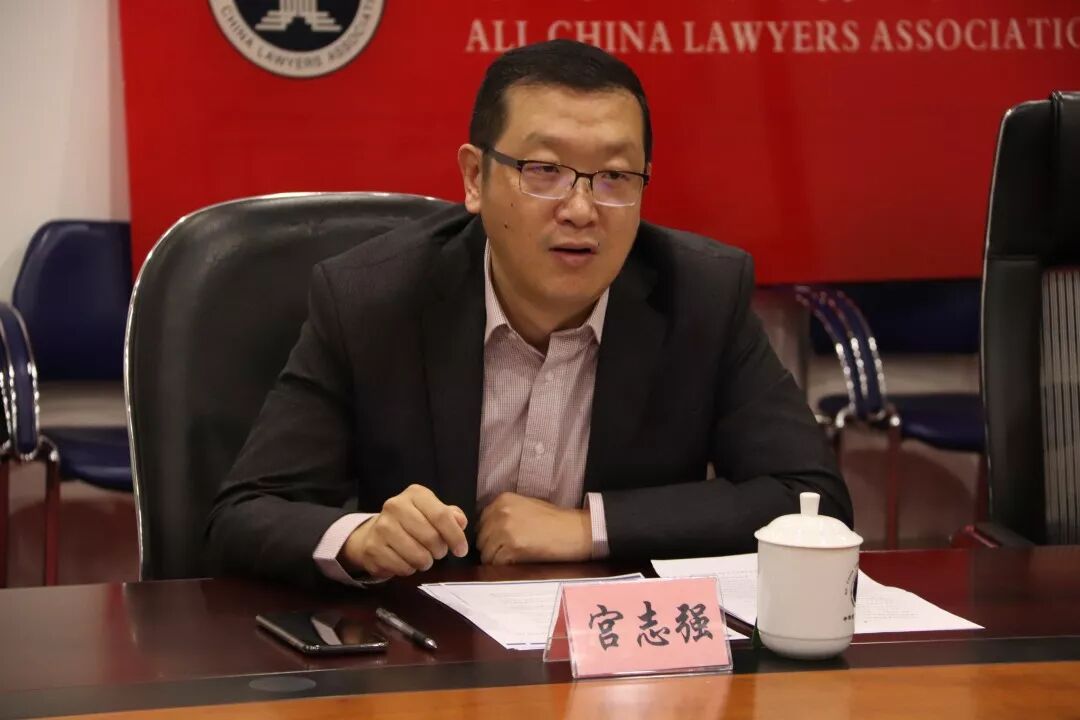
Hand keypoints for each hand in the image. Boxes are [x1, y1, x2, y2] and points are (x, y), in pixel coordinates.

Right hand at [340, 484, 467, 578]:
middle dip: (440, 551)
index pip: (441, 516)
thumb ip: (451, 516)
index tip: (461, 550)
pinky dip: (410, 569)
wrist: (375, 533)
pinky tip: (406, 561)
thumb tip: (460, 522)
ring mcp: (382, 527)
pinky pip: (403, 567)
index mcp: (415, 494)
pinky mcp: (373, 548)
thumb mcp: (433, 512)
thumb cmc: (412, 522)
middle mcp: (396, 506)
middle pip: (431, 537)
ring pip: (418, 556)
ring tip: (423, 557)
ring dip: (426, 562)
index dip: (455, 536)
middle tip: (438, 552)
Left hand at [476, 492, 591, 564]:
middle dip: (491, 548)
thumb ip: (504, 513)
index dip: (489, 535)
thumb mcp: (525, 506)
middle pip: (481, 538)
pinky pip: (496, 562)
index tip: (498, 542)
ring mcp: (505, 529)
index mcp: (502, 500)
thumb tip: (488, 529)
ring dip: (496, 559)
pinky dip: (503, 566)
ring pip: (486, 552)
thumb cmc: (554, 520)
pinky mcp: (512, 547)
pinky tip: (516, 563)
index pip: (481, 522)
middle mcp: (501, 512)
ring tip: (512, 559)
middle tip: (505, 553)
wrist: (573, 530)